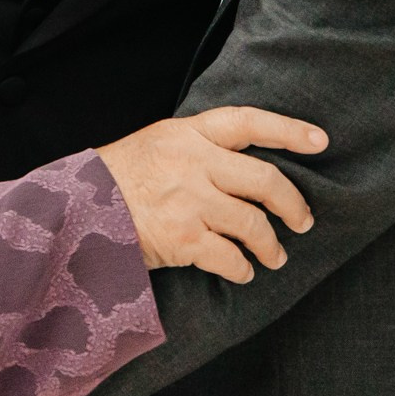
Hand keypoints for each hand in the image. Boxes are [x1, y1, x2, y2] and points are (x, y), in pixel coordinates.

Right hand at [97, 106, 327, 284]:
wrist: (75, 211)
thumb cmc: (115, 178)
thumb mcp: (155, 144)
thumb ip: (196, 147)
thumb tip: (242, 163)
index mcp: (187, 134)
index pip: (248, 123)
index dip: (288, 130)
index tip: (320, 141)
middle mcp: (193, 163)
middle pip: (265, 180)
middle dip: (292, 204)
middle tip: (303, 221)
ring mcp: (190, 202)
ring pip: (253, 224)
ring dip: (270, 245)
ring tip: (275, 257)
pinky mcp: (183, 239)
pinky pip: (230, 257)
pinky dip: (241, 269)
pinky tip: (242, 272)